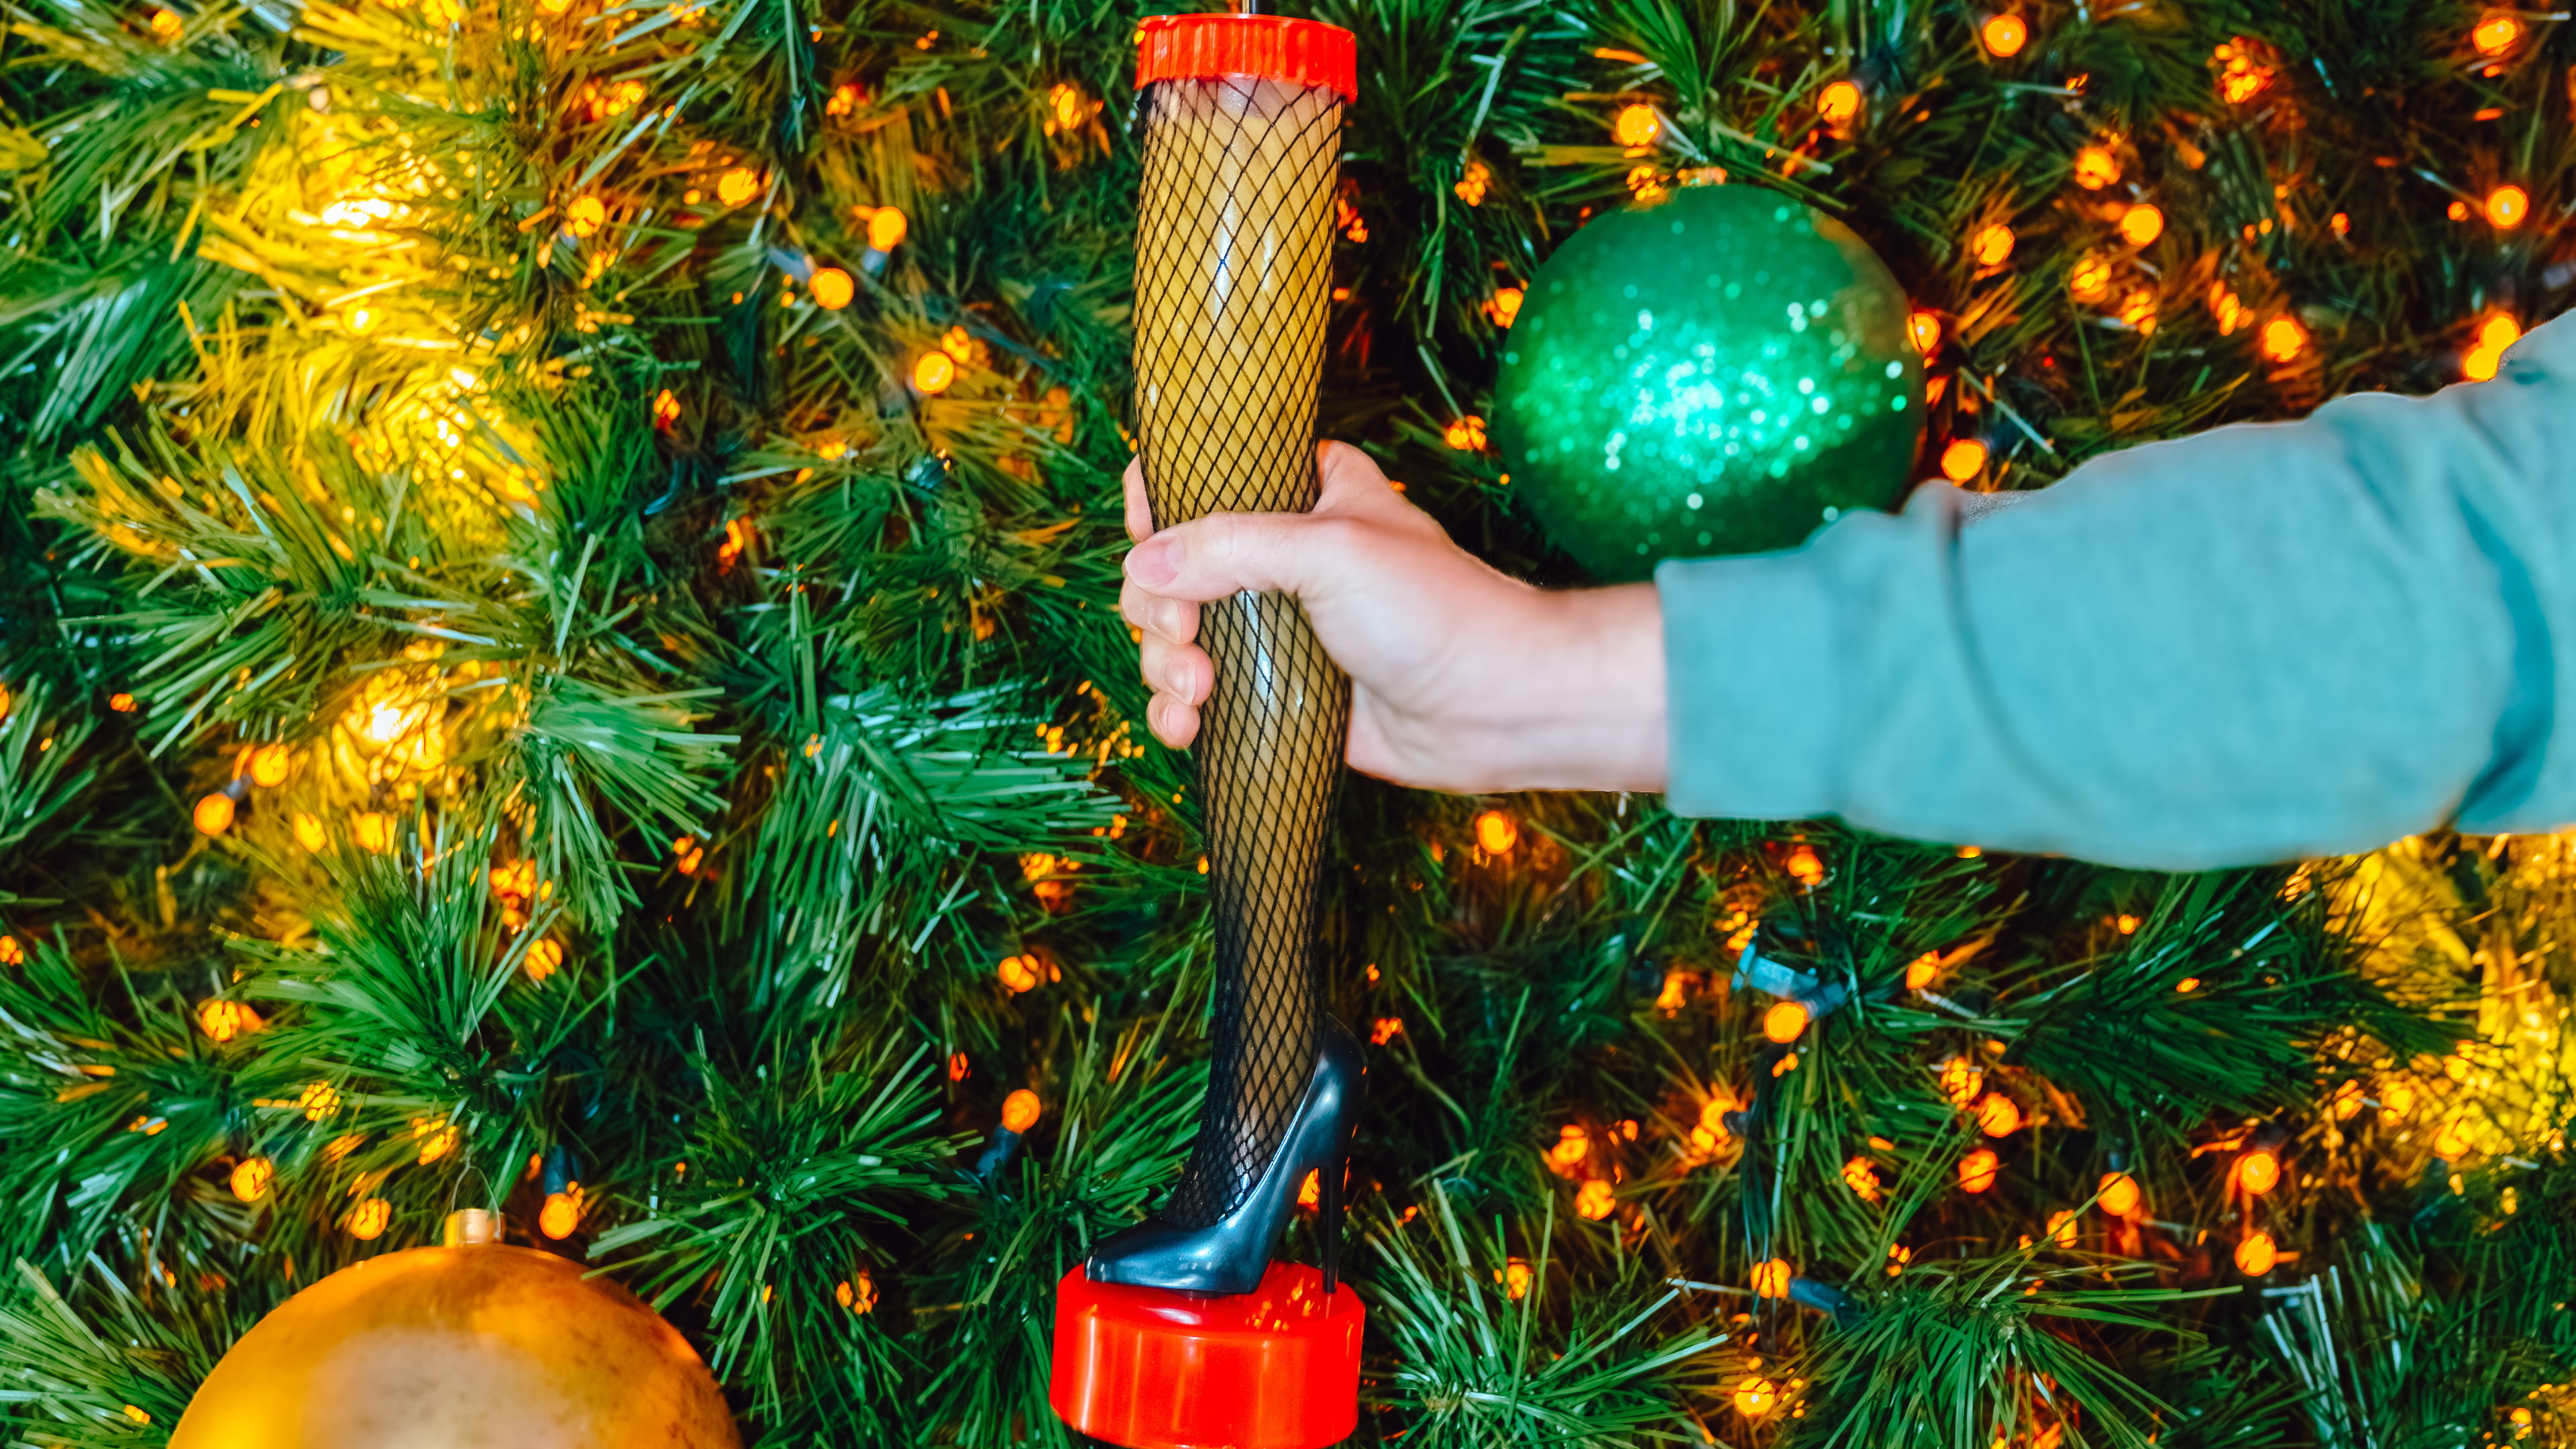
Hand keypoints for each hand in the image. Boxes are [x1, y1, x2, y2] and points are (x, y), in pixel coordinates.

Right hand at [1120, 441, 1667, 794]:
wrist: (1495, 706)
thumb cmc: (1436, 612)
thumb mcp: (1329, 551)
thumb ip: (1229, 546)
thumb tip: (1143, 564)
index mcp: (1300, 492)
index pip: (1197, 480)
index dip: (1157, 513)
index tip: (1153, 552)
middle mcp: (1280, 555)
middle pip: (1169, 569)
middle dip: (1158, 610)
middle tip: (1186, 637)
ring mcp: (1274, 627)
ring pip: (1175, 638)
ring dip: (1164, 667)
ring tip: (1195, 695)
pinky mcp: (1275, 692)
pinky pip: (1200, 699)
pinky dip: (1177, 714)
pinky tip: (1186, 731)